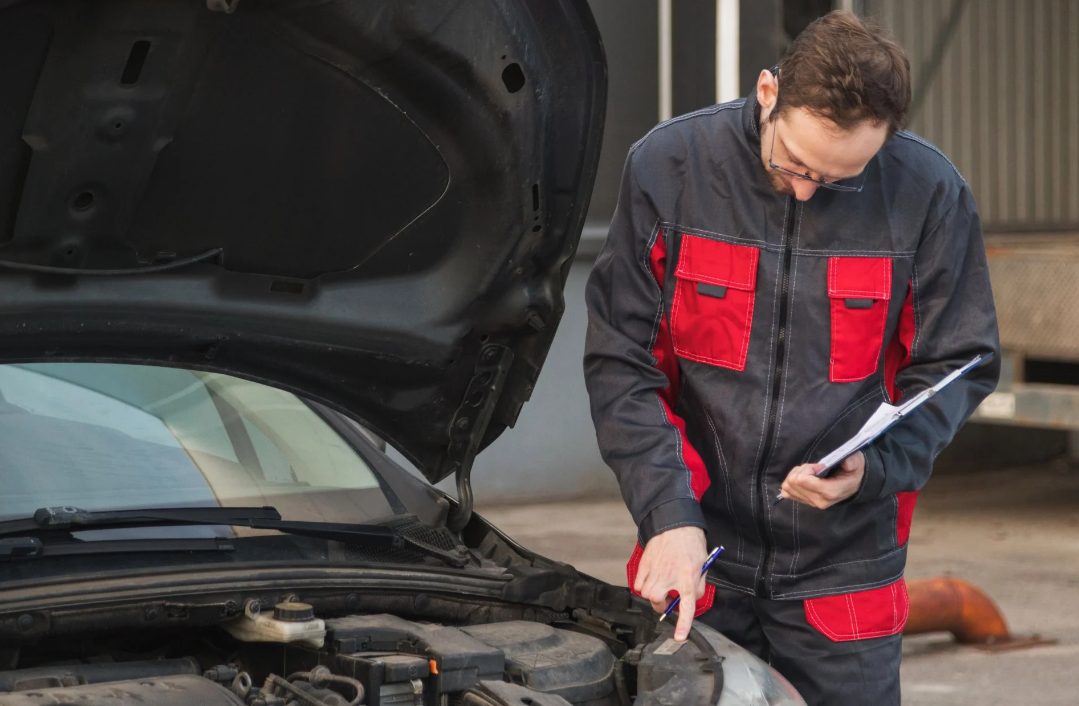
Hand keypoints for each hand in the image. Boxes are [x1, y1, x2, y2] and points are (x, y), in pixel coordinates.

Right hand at [633, 526, 707, 640]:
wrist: (675, 523)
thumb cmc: (690, 543)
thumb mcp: (703, 565)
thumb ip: (698, 585)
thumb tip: (692, 598)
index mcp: (687, 577)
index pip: (686, 606)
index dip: (683, 624)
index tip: (679, 637)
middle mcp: (669, 576)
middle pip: (657, 601)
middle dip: (661, 604)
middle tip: (667, 599)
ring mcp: (654, 570)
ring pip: (645, 593)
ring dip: (651, 594)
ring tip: (659, 586)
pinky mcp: (644, 564)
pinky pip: (638, 583)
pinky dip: (643, 585)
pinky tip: (651, 578)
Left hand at [779, 451, 864, 508]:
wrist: (853, 485)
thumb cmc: (852, 473)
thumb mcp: (856, 464)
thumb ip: (852, 462)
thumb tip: (846, 462)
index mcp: (830, 492)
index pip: (802, 480)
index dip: (809, 468)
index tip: (820, 466)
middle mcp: (818, 501)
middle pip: (793, 482)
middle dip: (802, 470)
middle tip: (815, 468)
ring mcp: (810, 503)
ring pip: (787, 486)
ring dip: (796, 475)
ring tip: (810, 473)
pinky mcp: (804, 502)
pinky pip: (787, 492)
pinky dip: (791, 482)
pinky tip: (803, 478)